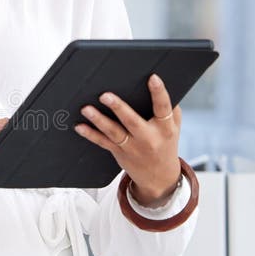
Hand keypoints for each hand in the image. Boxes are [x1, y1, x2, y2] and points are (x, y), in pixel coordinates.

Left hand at [73, 73, 181, 205]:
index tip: (153, 78)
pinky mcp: (118, 152)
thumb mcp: (174, 127)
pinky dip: (90, 134)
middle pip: (132, 121)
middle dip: (119, 108)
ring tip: (87, 109)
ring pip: (113, 132)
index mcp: (165, 128)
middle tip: (105, 96)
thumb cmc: (165, 144)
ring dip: (99, 120)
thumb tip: (160, 84)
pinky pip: (103, 142)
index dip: (159, 93)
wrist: (159, 177)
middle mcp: (148, 138)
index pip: (163, 108)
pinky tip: (80, 127)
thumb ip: (170, 109)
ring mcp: (132, 146)